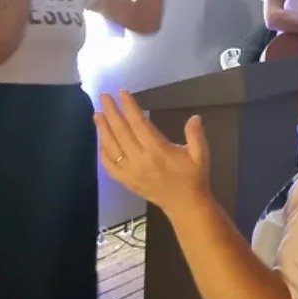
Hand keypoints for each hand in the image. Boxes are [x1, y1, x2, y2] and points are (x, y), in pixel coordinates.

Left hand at [95, 90, 210, 214]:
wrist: (185, 205)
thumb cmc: (193, 177)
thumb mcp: (200, 155)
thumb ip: (196, 135)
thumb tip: (194, 118)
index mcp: (158, 150)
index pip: (138, 123)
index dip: (129, 107)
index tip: (122, 93)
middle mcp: (141, 159)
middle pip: (121, 131)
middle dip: (111, 112)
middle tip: (104, 96)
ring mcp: (131, 171)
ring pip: (112, 147)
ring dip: (103, 129)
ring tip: (97, 114)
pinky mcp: (126, 181)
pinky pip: (109, 165)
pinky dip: (102, 151)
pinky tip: (101, 140)